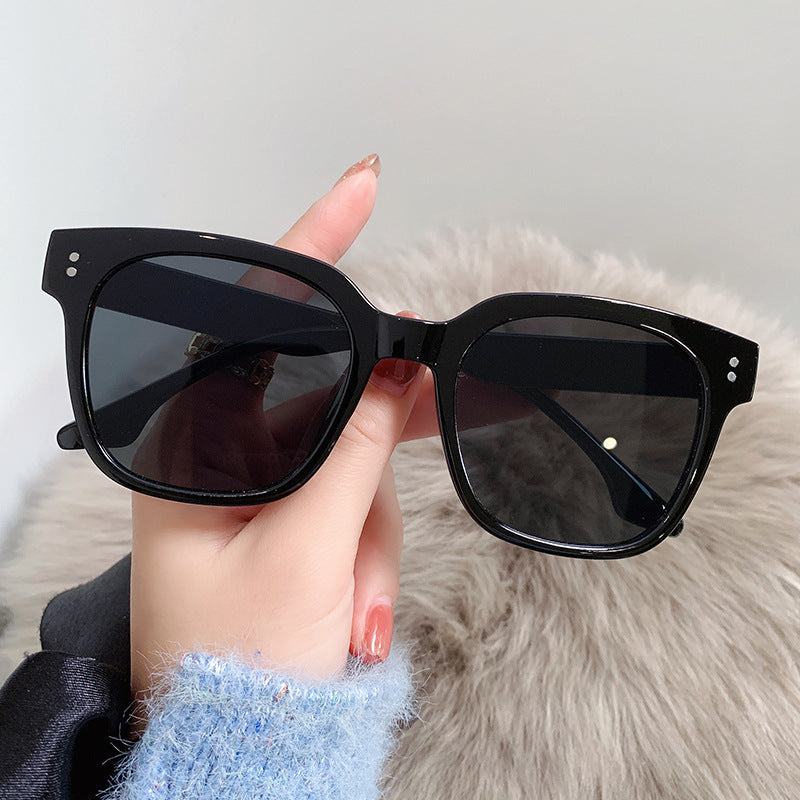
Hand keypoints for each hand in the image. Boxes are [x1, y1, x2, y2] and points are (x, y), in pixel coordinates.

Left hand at [129, 155, 432, 724]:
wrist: (234, 746)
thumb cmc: (233, 666)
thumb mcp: (305, 553)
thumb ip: (356, 451)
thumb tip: (398, 373)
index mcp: (195, 448)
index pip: (254, 320)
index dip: (313, 247)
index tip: (362, 188)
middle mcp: (224, 456)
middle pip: (328, 394)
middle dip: (383, 428)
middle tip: (443, 403)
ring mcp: (263, 488)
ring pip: (356, 457)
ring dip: (370, 532)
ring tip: (350, 606)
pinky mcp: (293, 517)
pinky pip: (356, 502)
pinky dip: (368, 551)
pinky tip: (351, 606)